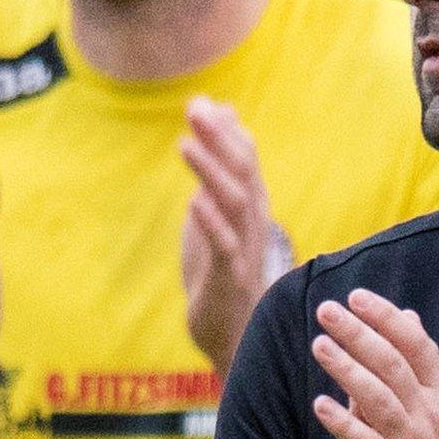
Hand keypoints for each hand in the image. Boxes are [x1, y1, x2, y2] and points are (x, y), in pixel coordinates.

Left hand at [180, 97, 284, 376]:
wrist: (233, 335)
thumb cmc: (222, 271)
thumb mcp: (216, 214)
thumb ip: (217, 168)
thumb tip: (218, 117)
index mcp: (249, 207)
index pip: (244, 160)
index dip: (224, 132)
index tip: (200, 102)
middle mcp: (253, 223)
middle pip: (242, 173)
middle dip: (219, 140)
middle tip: (194, 108)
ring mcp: (244, 250)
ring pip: (234, 203)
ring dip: (211, 172)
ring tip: (186, 144)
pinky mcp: (230, 278)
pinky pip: (224, 246)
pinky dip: (211, 222)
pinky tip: (193, 201)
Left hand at [310, 290, 438, 438]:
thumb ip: (422, 366)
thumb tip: (410, 317)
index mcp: (438, 397)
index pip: (417, 346)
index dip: (388, 319)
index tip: (358, 296)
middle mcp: (427, 414)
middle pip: (394, 364)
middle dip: (360, 334)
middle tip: (327, 310)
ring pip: (380, 398)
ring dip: (348, 369)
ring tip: (319, 345)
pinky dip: (344, 423)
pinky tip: (320, 405)